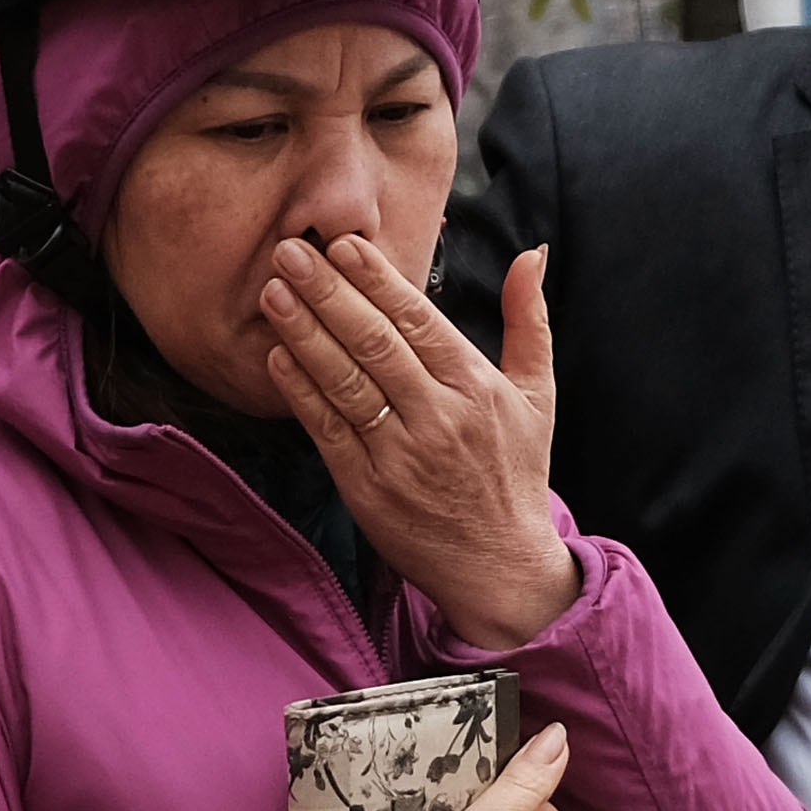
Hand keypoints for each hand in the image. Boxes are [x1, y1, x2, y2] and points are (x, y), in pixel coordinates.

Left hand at [261, 237, 582, 649]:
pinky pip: (328, 431)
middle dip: (329, 293)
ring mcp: (400, 456)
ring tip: (273, 294)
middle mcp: (438, 418)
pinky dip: (301, 392)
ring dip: (305, 334)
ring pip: (345, 383)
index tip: (342, 244)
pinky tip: (277, 357)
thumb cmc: (515, 473)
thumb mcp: (537, 394)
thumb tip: (529, 255)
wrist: (499, 566)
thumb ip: (529, 321)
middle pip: (375, 344)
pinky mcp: (367, 490)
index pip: (419, 321)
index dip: (377, 280)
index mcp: (477, 387)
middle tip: (289, 253)